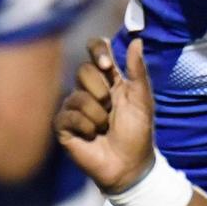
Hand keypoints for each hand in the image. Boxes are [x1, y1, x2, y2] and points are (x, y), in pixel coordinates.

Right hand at [54, 38, 155, 192]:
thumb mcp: (142, 100)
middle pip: (82, 70)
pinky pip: (68, 115)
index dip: (97, 51)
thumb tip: (137, 39)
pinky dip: (85, 127)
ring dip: (97, 115)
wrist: (129, 166)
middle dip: (100, 90)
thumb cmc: (138, 133)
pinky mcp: (64, 125)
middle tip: (111, 108)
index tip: (107, 65)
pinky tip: (91, 136)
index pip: (96, 49)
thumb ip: (138, 71)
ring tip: (104, 128)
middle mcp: (89, 89)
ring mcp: (74, 106)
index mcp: (110, 79)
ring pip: (77, 96)